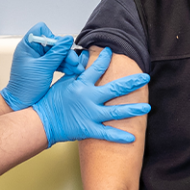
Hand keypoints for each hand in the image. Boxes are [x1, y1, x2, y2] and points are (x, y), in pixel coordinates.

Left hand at [1, 22, 82, 110]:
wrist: (21, 103)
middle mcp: (33, 50)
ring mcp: (39, 59)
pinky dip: (65, 66)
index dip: (52, 37)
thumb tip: (67, 39)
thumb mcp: (44, 68)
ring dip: (67, 60)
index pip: (41, 30)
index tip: (60, 48)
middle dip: (65, 52)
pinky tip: (72, 71)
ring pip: (57, 53)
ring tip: (76, 69)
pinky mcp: (44, 67)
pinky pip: (57, 62)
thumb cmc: (25, 86)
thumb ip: (57, 53)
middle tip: (74, 61)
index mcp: (27, 46)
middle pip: (53, 43)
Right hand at [32, 47, 150, 146]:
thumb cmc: (50, 101)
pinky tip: (132, 138)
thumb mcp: (62, 82)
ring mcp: (90, 114)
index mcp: (81, 85)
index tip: (111, 52)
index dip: (105, 59)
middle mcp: (89, 98)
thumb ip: (75, 71)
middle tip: (145, 78)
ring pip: (116, 111)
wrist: (42, 121)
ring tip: (147, 107)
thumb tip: (83, 57)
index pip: (97, 68)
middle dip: (132, 83)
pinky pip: (107, 133)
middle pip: (115, 89)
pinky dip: (119, 136)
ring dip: (133, 109)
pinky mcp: (88, 129)